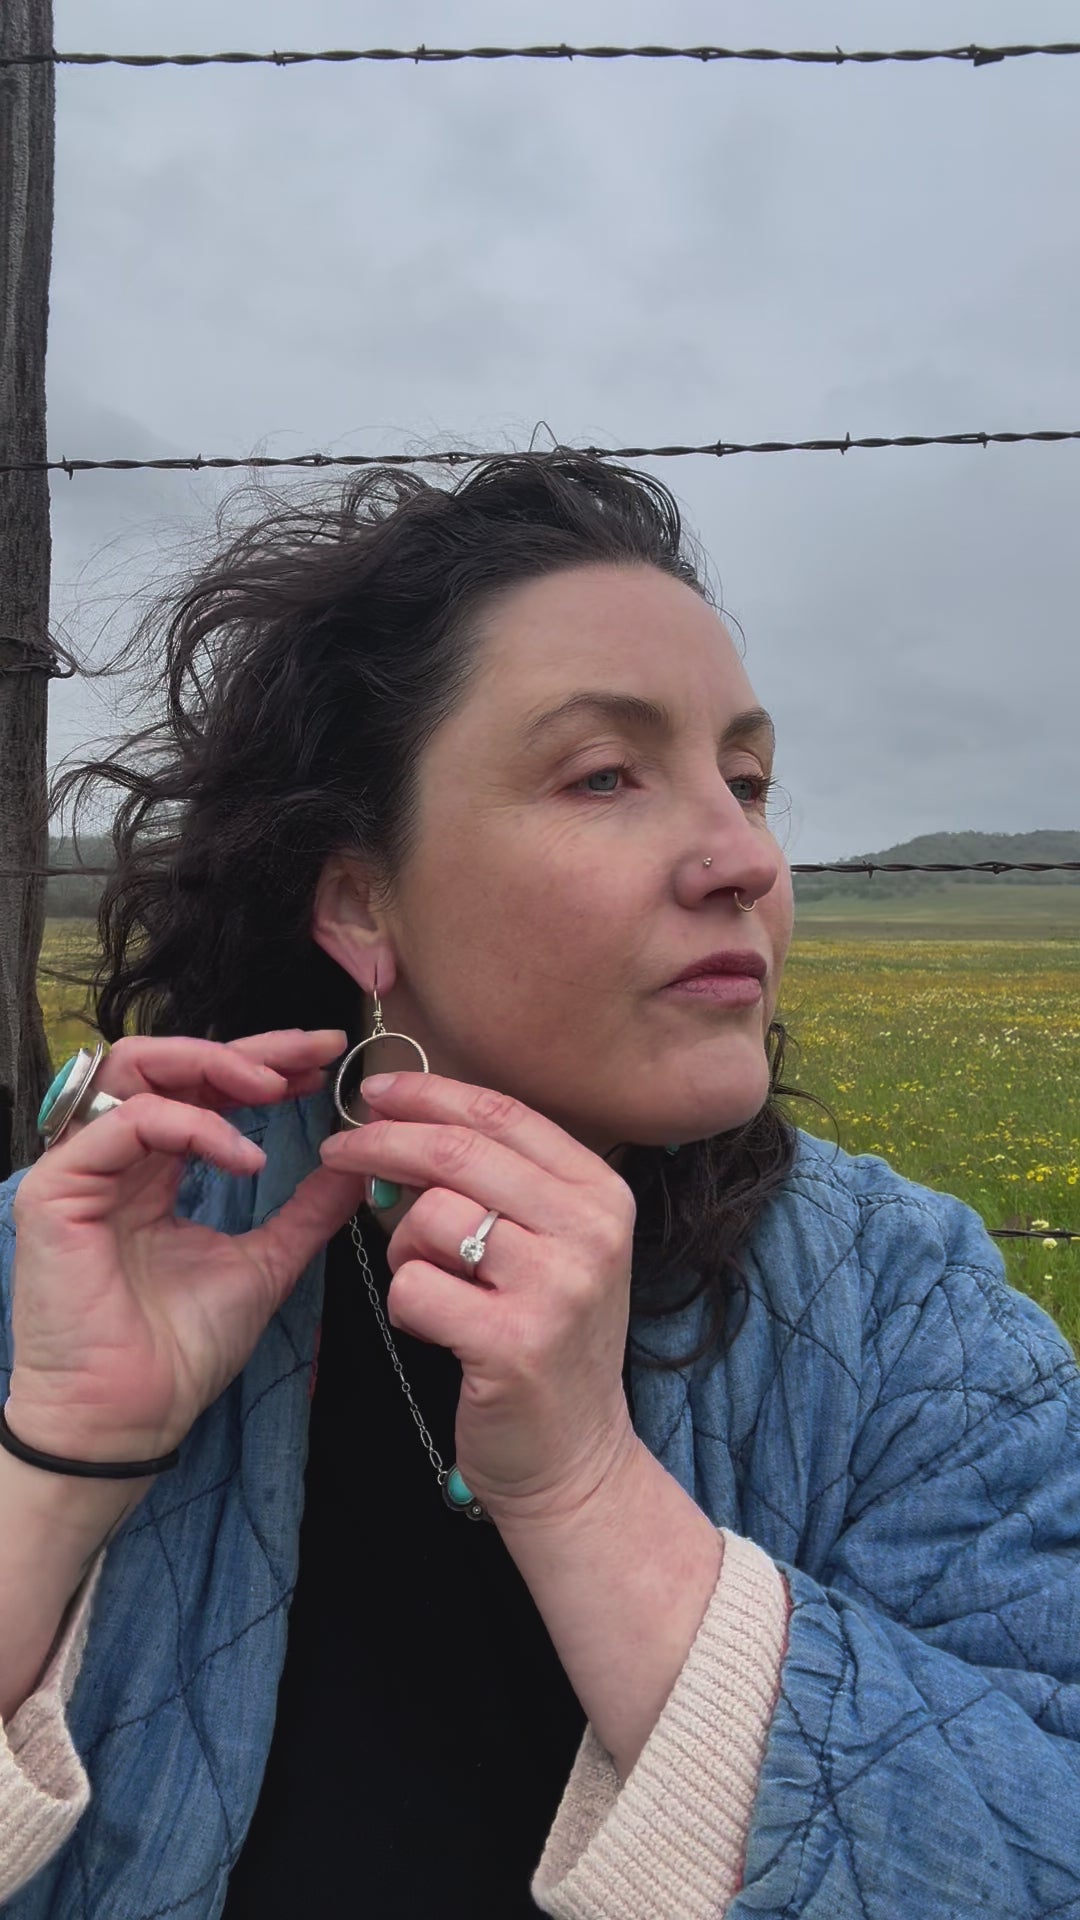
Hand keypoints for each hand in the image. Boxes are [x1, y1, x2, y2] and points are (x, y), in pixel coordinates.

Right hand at [8, 1029, 359, 1462]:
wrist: (132, 1419)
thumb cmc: (182, 1352)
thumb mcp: (266, 1262)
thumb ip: (307, 1209)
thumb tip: (359, 1162)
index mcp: (153, 1171)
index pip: (202, 1088)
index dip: (263, 1065)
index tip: (327, 1063)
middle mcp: (112, 1159)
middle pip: (168, 1061)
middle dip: (246, 1049)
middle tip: (313, 1055)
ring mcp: (78, 1169)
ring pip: (134, 1070)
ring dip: (213, 1066)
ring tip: (276, 1088)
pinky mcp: (55, 1190)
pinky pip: (126, 1125)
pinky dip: (193, 1127)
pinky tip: (245, 1159)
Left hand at [318, 1071, 639, 1527]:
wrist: (575, 1460)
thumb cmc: (546, 1341)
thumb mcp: (551, 1248)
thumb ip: (498, 1185)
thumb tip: (401, 1123)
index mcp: (600, 1194)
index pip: (502, 1115)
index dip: (429, 1095)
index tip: (376, 1093)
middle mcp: (590, 1231)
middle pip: (457, 1154)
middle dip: (381, 1144)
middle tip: (336, 1152)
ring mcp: (558, 1286)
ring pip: (430, 1218)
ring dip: (402, 1247)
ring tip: (428, 1284)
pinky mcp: (515, 1342)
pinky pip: (414, 1288)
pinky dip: (405, 1304)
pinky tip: (435, 1327)